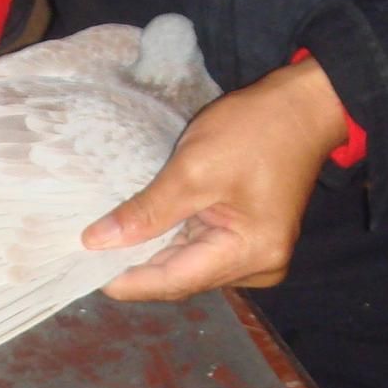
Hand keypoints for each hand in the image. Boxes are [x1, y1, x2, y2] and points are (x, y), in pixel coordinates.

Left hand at [84, 56, 348, 300]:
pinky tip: (141, 231)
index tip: (82, 270)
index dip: (124, 280)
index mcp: (249, 255)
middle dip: (135, 266)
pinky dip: (171, 241)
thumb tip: (97, 242)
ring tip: (107, 242)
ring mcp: (256, 257)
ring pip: (187, 267)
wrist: (305, 105)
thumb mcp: (194, 169)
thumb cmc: (256, 130)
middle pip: (180, 279)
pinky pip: (201, 251)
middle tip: (87, 253)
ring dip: (151, 254)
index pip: (172, 282)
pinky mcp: (250, 241)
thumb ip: (146, 212)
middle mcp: (257, 268)